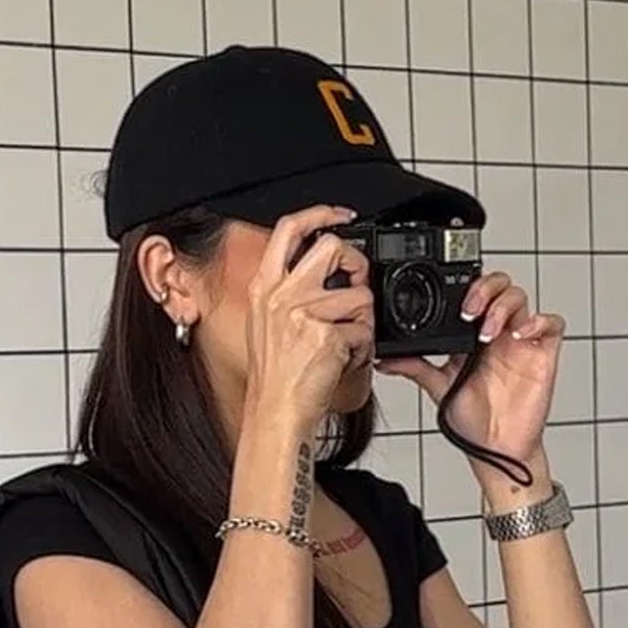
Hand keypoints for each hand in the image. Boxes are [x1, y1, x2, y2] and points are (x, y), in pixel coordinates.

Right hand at [243, 206, 374, 439]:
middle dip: (355, 264)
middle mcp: (282, 295)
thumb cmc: (273, 378)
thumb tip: (316, 270)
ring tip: (345, 343)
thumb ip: (284, 292)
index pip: (289, 229)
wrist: (275, 413)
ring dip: (362, 322)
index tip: (341, 216)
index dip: (320, 213)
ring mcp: (304, 314)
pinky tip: (344, 360)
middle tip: (356, 286)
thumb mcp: (264, 324)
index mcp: (264, 288)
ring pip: (359, 296)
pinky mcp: (326, 336)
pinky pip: (363, 331)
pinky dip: (362, 349)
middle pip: (332, 247)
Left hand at [378, 272, 563, 466]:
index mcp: (473, 336)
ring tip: (487, 333)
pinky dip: (539, 320)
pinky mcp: (543, 354)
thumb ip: (415, 368)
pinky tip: (520, 335)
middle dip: (485, 288)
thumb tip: (385, 360)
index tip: (451, 305)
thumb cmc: (473, 422)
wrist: (494, 450)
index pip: (475, 294)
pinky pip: (553, 324)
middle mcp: (498, 334)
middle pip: (501, 286)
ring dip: (503, 307)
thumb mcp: (438, 388)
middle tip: (469, 310)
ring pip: (521, 298)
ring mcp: (521, 342)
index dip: (467, 287)